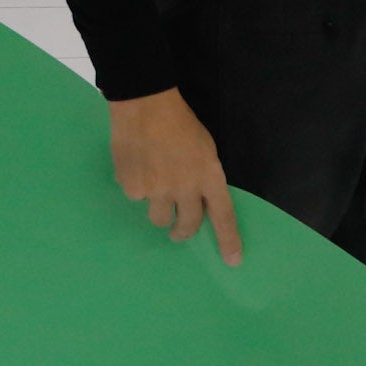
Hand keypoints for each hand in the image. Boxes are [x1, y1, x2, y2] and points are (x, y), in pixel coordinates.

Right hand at [108, 89, 240, 265]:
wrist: (144, 104)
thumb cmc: (179, 121)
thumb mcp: (204, 148)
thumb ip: (203, 176)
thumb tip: (195, 199)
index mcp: (208, 176)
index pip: (222, 215)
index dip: (228, 240)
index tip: (233, 261)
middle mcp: (184, 189)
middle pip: (187, 226)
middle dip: (182, 232)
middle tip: (178, 230)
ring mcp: (157, 190)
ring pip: (158, 217)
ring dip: (158, 206)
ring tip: (152, 180)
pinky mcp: (132, 188)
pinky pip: (135, 196)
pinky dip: (136, 184)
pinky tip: (135, 163)